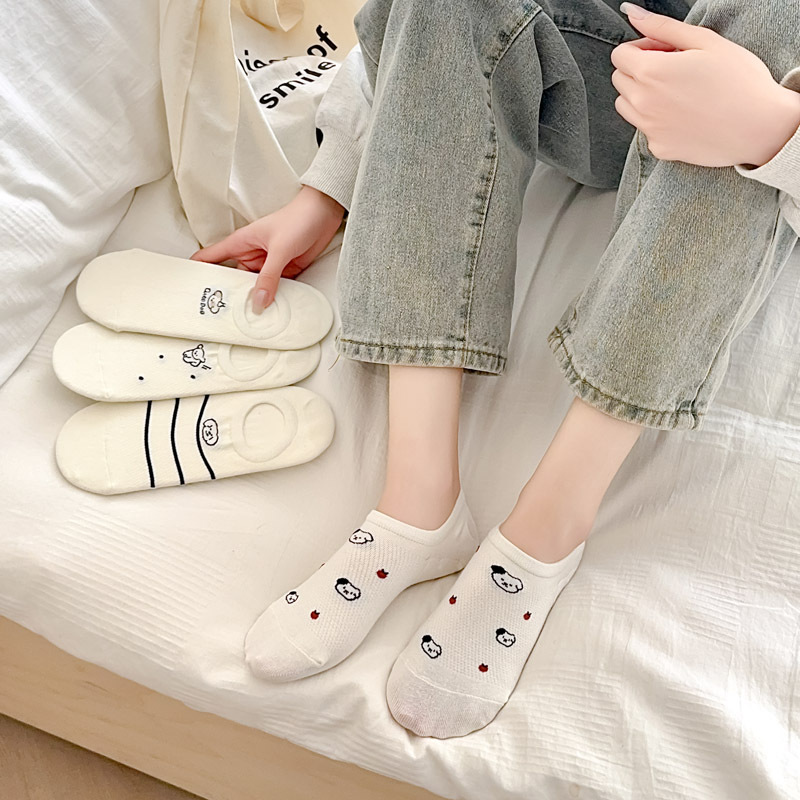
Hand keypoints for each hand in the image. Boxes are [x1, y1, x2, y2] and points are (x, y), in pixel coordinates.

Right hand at [191, 185, 344, 312]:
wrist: (325, 214)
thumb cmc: (298, 218)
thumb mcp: (279, 249)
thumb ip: (269, 276)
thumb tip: (259, 301)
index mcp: (241, 244)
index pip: (210, 258)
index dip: (198, 271)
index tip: (188, 289)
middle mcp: (251, 256)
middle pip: (233, 280)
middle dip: (230, 296)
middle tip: (223, 316)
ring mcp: (267, 265)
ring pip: (254, 288)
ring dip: (254, 300)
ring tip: (248, 319)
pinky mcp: (283, 271)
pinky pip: (274, 289)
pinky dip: (273, 299)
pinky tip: (271, 311)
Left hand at [612, 3, 799, 167]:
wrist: (758, 127)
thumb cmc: (739, 81)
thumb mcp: (704, 41)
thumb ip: (663, 27)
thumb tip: (633, 14)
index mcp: (650, 72)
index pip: (620, 55)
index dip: (642, 47)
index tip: (664, 50)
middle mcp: (642, 103)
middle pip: (620, 79)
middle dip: (639, 69)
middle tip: (673, 68)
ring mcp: (648, 129)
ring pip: (626, 105)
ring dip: (641, 94)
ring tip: (676, 91)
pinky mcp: (658, 148)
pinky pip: (645, 129)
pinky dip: (656, 119)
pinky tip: (685, 114)